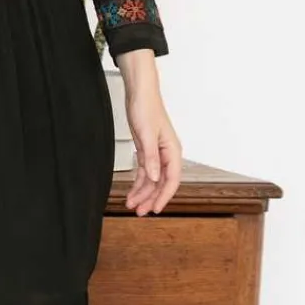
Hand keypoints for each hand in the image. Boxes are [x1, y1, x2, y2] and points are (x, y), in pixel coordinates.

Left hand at [118, 52, 182, 214]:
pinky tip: (132, 192)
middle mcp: (167, 154)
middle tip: (139, 212)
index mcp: (172, 151)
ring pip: (152, 179)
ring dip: (143, 193)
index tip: (155, 209)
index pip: (171, 180)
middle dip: (151, 198)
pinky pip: (145, 171)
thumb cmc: (146, 108)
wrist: (139, 93)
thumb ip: (151, 158)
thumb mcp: (146, 134)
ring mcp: (157, 153)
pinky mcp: (147, 150)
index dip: (164, 197)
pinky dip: (138, 182)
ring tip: (131, 205)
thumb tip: (154, 177)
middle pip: (161, 183)